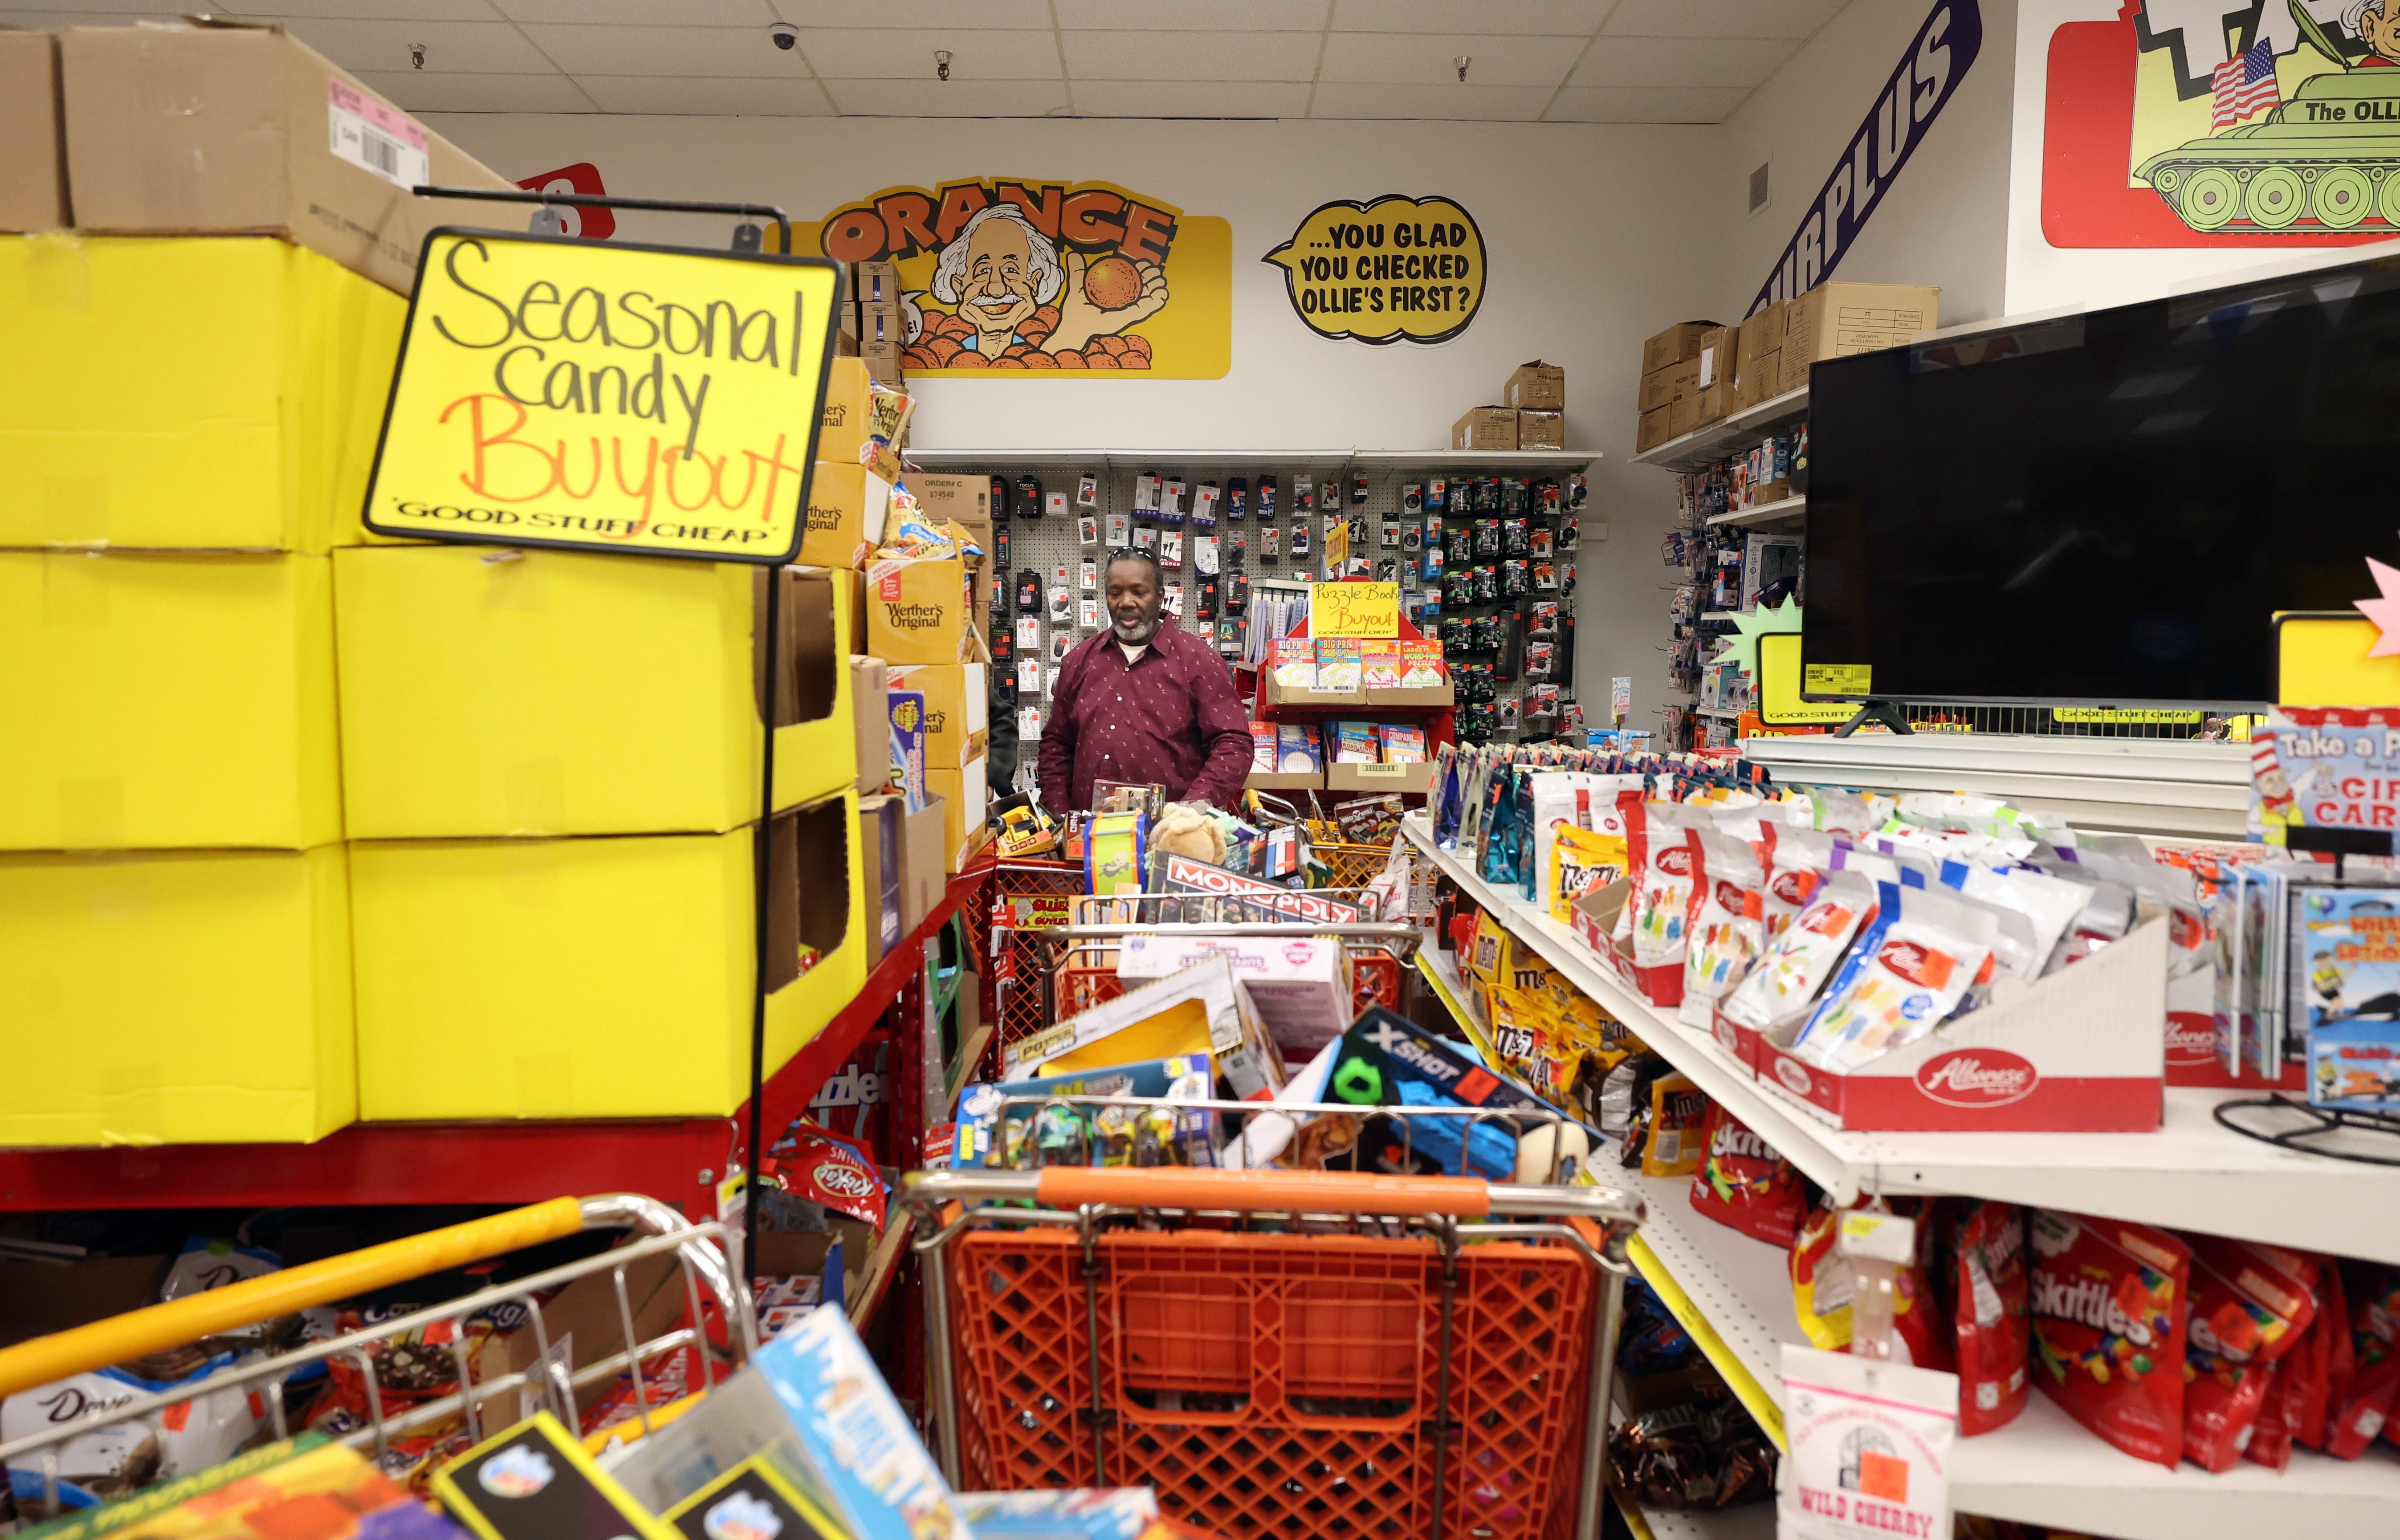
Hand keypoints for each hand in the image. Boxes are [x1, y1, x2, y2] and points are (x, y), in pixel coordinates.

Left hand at [1045, 253, 1169, 355]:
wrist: (1075, 325)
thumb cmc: (1075, 309)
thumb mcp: (1077, 284)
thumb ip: (1077, 269)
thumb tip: (1073, 254)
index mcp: (1116, 291)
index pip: (1131, 277)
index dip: (1141, 268)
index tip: (1143, 262)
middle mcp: (1125, 300)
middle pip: (1143, 285)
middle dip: (1153, 276)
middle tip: (1154, 269)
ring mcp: (1129, 309)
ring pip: (1149, 296)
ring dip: (1158, 287)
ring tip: (1161, 280)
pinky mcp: (1131, 317)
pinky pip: (1147, 308)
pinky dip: (1157, 301)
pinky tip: (1162, 294)